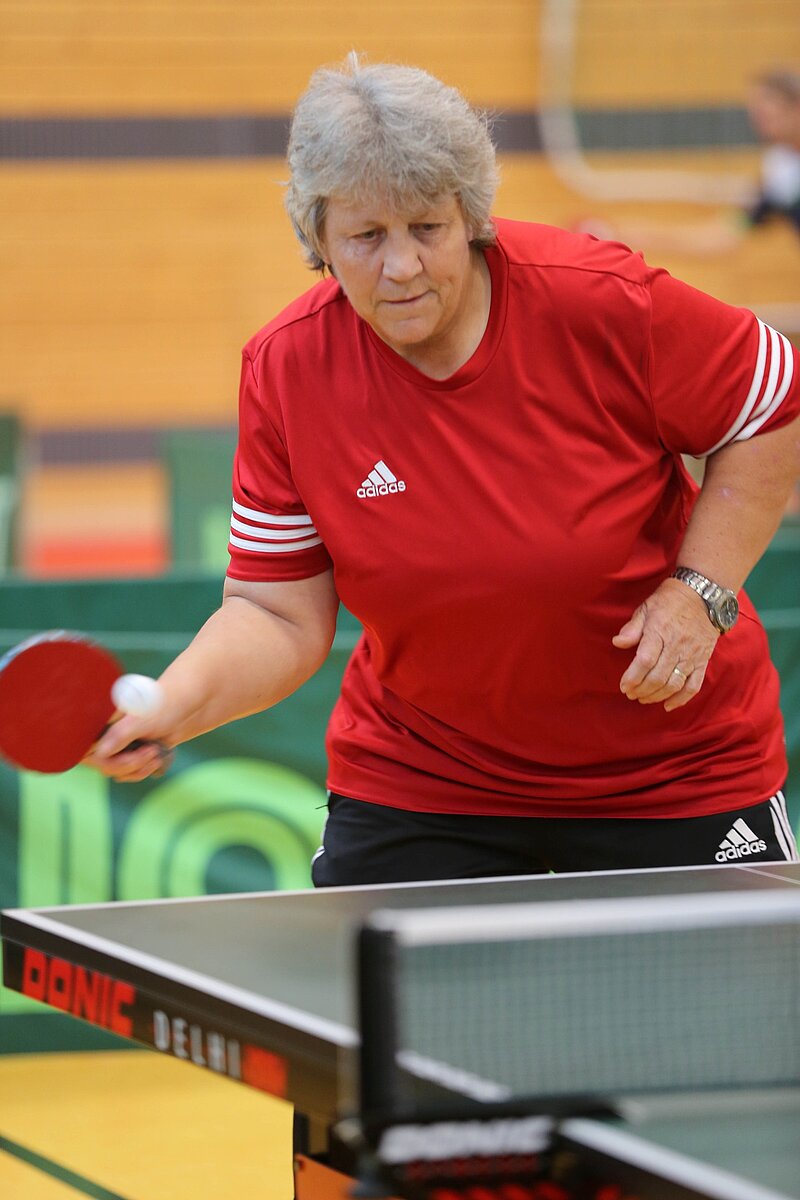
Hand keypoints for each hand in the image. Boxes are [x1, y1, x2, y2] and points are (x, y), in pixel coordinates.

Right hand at [83, 712, 173, 781]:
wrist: (187, 706)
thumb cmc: (163, 705)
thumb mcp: (142, 718)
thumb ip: (120, 734)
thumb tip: (100, 752)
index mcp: (100, 719)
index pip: (84, 746)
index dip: (101, 756)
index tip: (126, 753)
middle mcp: (105, 733)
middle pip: (102, 764)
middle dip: (129, 764)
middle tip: (150, 752)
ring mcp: (117, 745)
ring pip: (116, 772)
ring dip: (138, 769)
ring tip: (155, 752)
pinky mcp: (129, 754)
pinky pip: (128, 773)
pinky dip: (143, 771)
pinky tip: (156, 758)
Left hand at [612, 578, 720, 711]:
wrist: (703, 594)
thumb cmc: (669, 601)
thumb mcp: (646, 608)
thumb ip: (632, 628)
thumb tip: (617, 643)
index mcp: (660, 632)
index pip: (645, 661)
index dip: (633, 677)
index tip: (623, 686)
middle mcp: (677, 646)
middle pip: (658, 676)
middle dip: (642, 690)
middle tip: (630, 694)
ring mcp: (692, 655)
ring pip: (674, 684)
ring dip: (657, 696)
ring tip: (644, 698)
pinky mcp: (703, 661)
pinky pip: (694, 685)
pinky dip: (682, 699)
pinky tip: (668, 705)